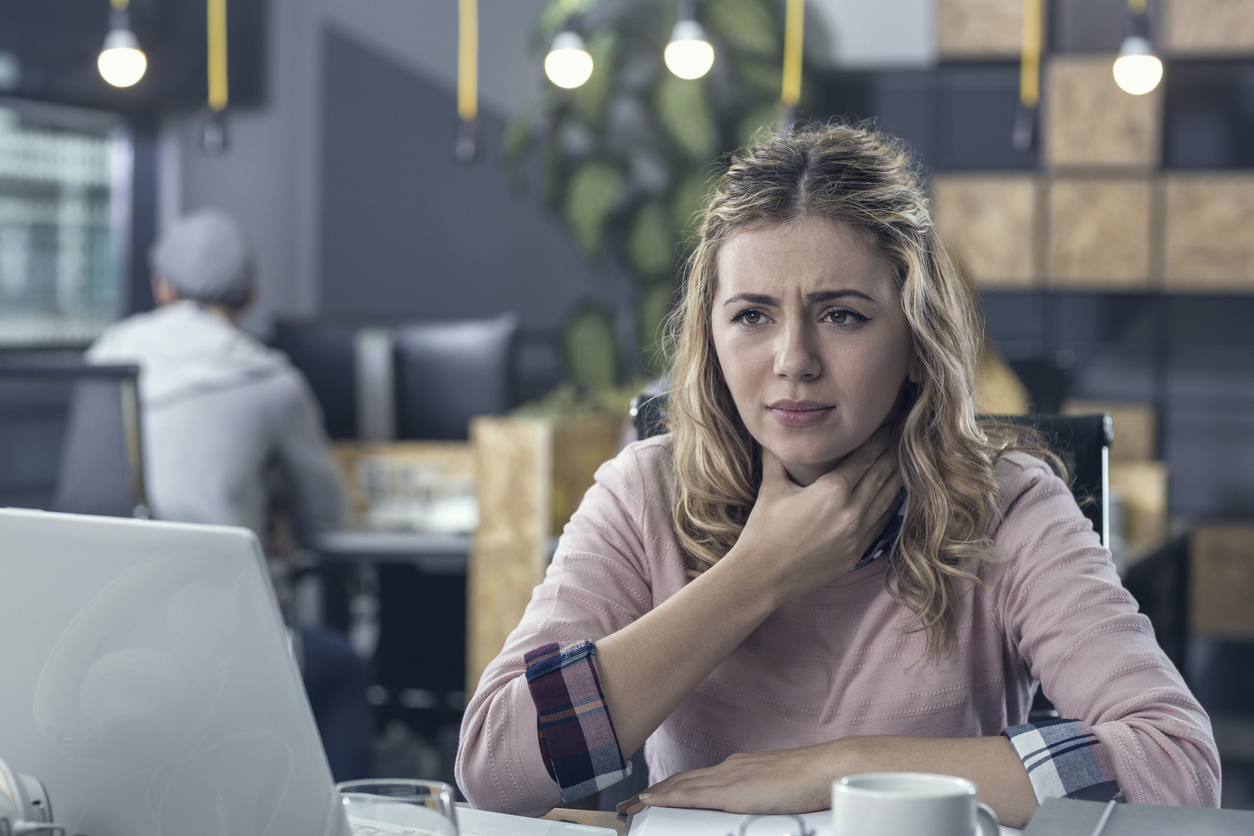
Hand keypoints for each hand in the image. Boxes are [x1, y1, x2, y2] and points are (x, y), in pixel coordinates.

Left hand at [615, 746, 836, 816]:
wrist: (826, 770)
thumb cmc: (812, 783)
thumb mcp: (780, 792)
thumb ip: (762, 799)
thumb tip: (756, 809)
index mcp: (740, 769)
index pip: (699, 779)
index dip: (673, 787)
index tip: (653, 796)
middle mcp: (729, 767)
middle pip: (682, 780)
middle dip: (655, 791)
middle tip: (630, 803)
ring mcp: (729, 776)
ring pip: (680, 785)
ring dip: (653, 794)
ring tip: (630, 805)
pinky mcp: (731, 789)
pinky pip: (690, 794)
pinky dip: (666, 796)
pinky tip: (649, 800)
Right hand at [728, 425, 902, 603]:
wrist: (763, 575)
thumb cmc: (763, 531)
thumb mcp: (771, 488)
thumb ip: (778, 459)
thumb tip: (776, 437)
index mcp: (831, 491)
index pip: (865, 458)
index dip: (879, 440)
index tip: (888, 426)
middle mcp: (851, 512)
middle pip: (882, 475)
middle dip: (893, 455)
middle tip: (903, 438)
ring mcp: (857, 534)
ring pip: (887, 500)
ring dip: (897, 479)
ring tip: (906, 462)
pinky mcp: (857, 552)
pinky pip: (882, 523)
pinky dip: (890, 506)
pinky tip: (894, 496)